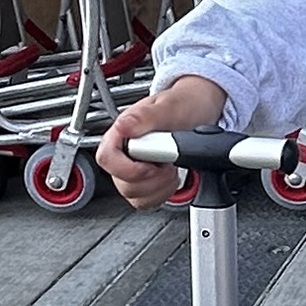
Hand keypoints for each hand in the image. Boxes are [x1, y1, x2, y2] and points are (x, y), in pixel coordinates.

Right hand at [95, 76, 228, 208]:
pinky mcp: (146, 181)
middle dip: (151, 180)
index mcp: (122, 132)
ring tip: (171, 168)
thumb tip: (123, 126)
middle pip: (121, 182)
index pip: (107, 158)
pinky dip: (163, 193)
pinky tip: (171, 176)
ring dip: (158, 187)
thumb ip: (145, 117)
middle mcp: (123, 152)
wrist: (199, 110)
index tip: (151, 166)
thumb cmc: (182, 104)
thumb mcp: (168, 106)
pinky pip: (146, 200)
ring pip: (134, 195)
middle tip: (168, 164)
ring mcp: (133, 168)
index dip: (128, 169)